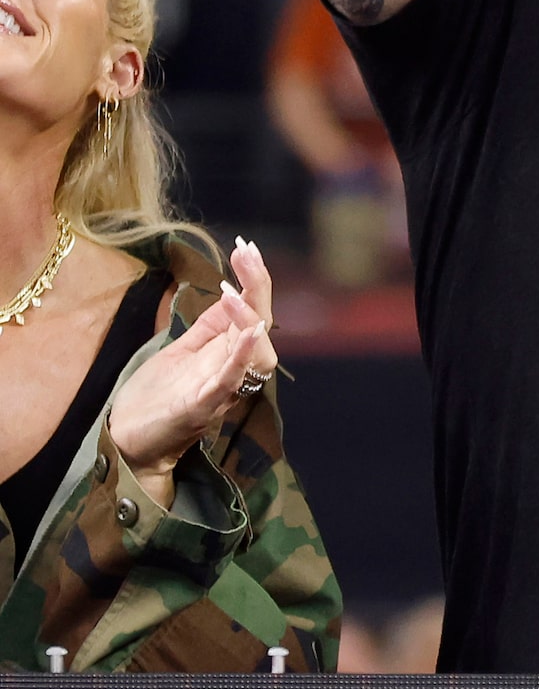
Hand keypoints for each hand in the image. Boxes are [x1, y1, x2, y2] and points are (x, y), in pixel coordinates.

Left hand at [106, 238, 280, 506]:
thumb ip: (209, 327)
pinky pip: (231, 381)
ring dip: (249, 319)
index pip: (252, 310)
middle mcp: (233, 369)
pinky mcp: (202, 407)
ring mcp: (220, 389)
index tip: (245, 246)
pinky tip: (249, 332)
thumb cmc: (155, 399)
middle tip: (247, 253)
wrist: (126, 442)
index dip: (254, 279)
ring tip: (238, 292)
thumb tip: (231, 291)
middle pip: (261, 324)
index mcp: (227, 353)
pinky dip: (243, 357)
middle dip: (258, 287)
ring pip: (254, 354)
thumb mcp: (180, 351)